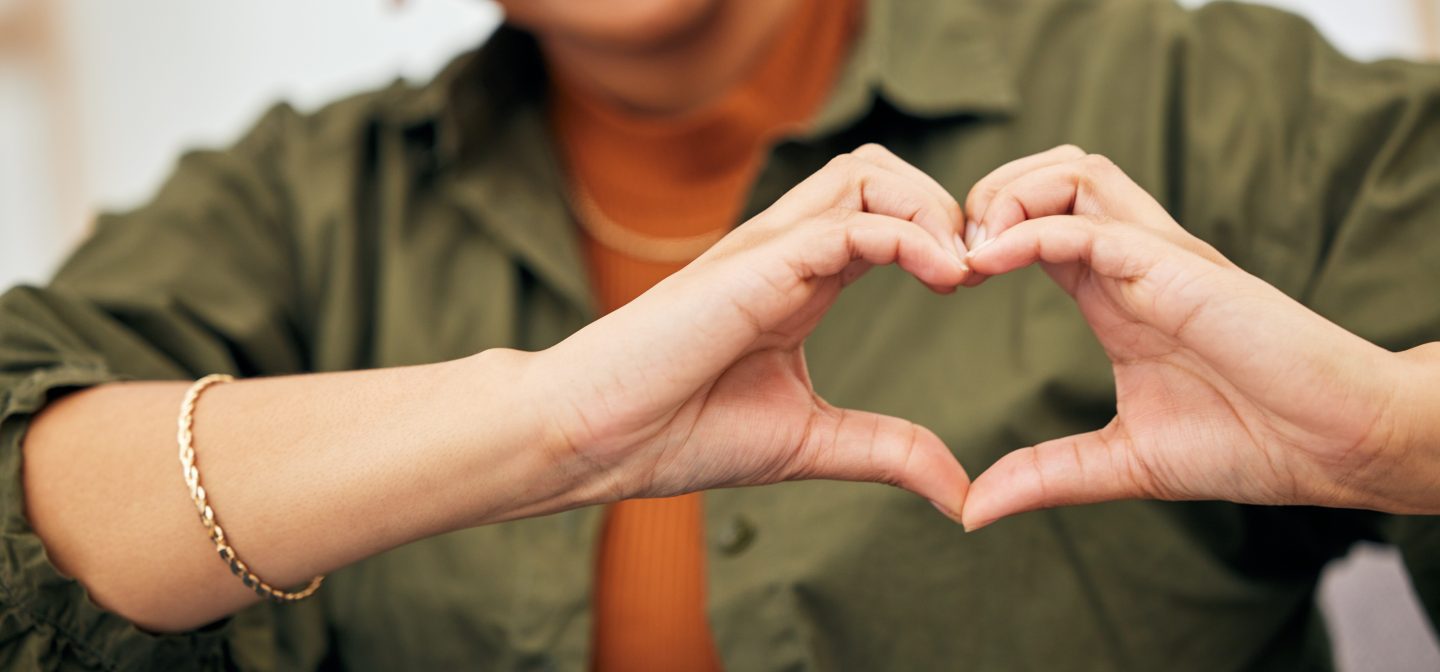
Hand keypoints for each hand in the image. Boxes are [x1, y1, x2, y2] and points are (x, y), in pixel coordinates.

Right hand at [532, 144, 973, 517]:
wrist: (596, 438)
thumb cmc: (680, 432)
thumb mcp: (810, 442)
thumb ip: (887, 451)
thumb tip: (960, 493)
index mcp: (801, 280)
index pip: (885, 214)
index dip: (945, 236)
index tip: (981, 284)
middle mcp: (787, 251)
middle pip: (881, 171)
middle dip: (945, 205)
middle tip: (982, 267)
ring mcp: (769, 250)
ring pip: (867, 172)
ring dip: (931, 208)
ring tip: (964, 268)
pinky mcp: (755, 264)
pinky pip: (847, 222)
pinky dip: (908, 236)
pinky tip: (946, 278)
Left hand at [957, 145, 1425, 529]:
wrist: (1341, 446)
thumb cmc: (1253, 442)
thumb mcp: (1124, 463)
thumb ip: (1047, 476)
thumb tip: (972, 510)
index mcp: (1114, 292)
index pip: (1036, 224)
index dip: (980, 237)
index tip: (942, 283)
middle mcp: (1134, 261)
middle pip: (1049, 174)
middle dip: (985, 196)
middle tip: (948, 257)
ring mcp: (1159, 258)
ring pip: (1073, 173)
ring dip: (1008, 196)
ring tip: (971, 253)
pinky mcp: (1180, 270)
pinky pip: (1094, 225)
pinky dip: (1033, 231)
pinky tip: (991, 261)